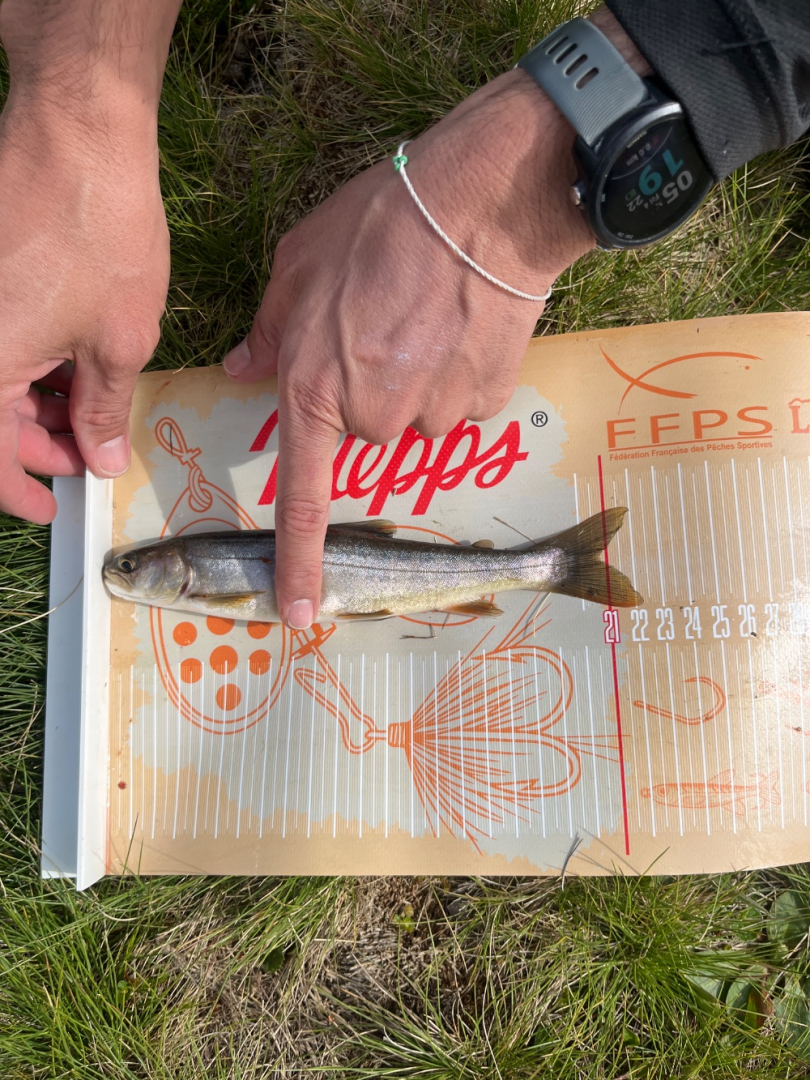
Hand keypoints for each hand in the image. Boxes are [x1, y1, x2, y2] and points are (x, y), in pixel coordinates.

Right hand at [0, 97, 168, 523]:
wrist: (76, 131)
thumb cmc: (98, 233)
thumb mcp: (118, 341)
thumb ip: (104, 411)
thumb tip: (98, 460)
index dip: (18, 491)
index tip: (51, 508)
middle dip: (38, 443)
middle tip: (91, 449)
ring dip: (38, 404)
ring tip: (94, 403)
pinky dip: (30, 362)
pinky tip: (74, 362)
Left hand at [224, 68, 593, 626]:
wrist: (480, 204)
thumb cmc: (379, 224)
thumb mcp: (297, 263)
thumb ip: (269, 328)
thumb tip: (244, 367)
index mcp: (314, 390)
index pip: (304, 499)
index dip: (300, 563)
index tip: (300, 614)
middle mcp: (373, 418)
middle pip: (368, 434)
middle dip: (372, 392)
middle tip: (386, 327)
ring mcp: (434, 416)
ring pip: (419, 420)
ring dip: (420, 383)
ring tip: (428, 316)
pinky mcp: (485, 404)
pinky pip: (463, 405)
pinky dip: (461, 374)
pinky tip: (462, 324)